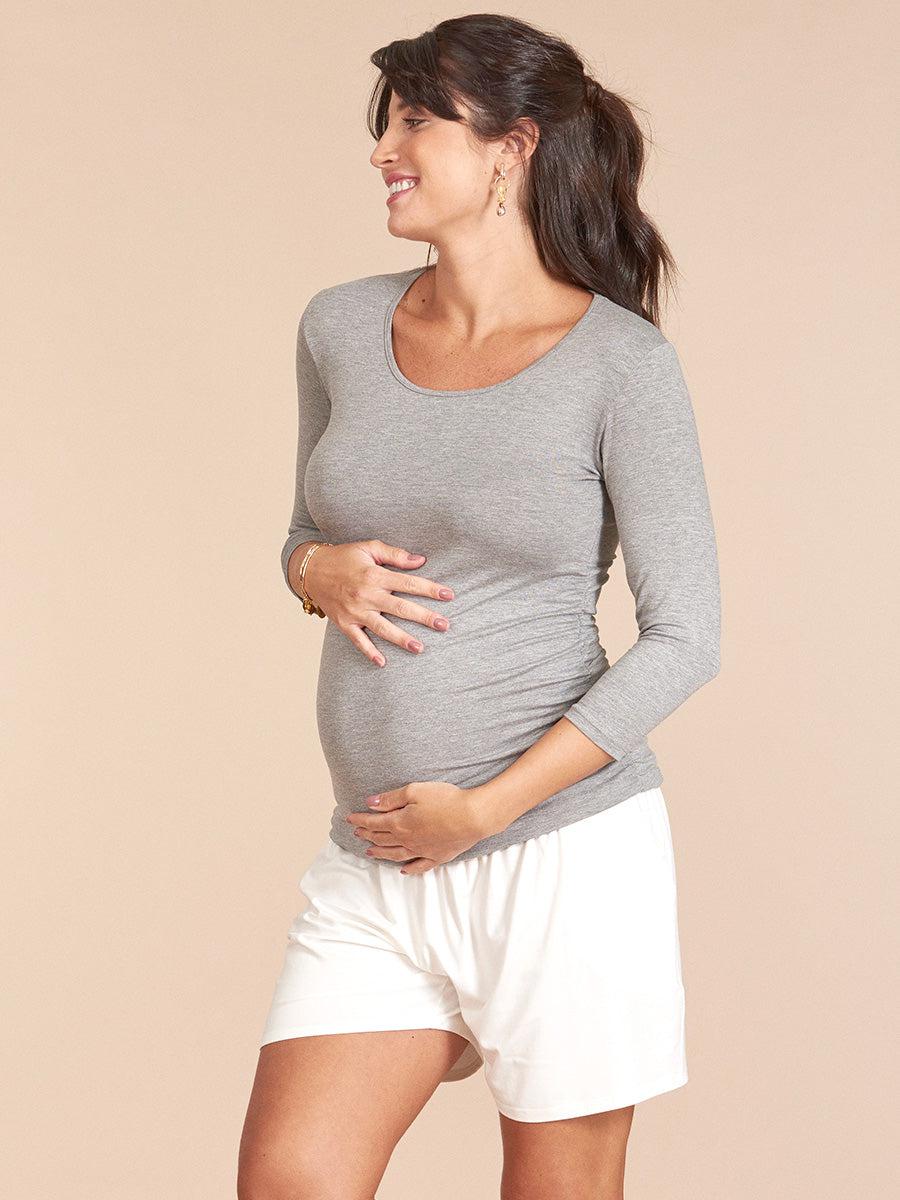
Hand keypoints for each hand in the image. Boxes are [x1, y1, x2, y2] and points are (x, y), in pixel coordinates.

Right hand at [297, 540, 454, 666]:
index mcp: (375, 575)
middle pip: (400, 608)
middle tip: (444, 625)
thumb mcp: (368, 548)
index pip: (408, 583)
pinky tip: (382, 663)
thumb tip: (420, 561)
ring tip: (420, 648)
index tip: (449, 595)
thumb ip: (394, 554)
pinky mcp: (344, 623)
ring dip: (401, 639)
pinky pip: (358, 640)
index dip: (430, 589)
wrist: (311, 570)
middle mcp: (366, 595)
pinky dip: (369, 652)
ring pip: (382, 628)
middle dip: (424, 617)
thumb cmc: (343, 556)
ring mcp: (355, 611)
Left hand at [345, 781, 488, 873]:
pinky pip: (419, 866)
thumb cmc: (445, 800)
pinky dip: (409, 869)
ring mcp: (422, 850)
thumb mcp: (415, 791)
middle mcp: (408, 840)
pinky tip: (404, 870)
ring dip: (381, 853)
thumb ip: (390, 799)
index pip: (374, 822)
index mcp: (400, 822)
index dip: (360, 820)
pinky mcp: (437, 856)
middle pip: (382, 839)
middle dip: (368, 835)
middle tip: (357, 834)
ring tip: (370, 852)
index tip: (349, 818)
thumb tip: (370, 804)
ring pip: (395, 854)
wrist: (473, 817)